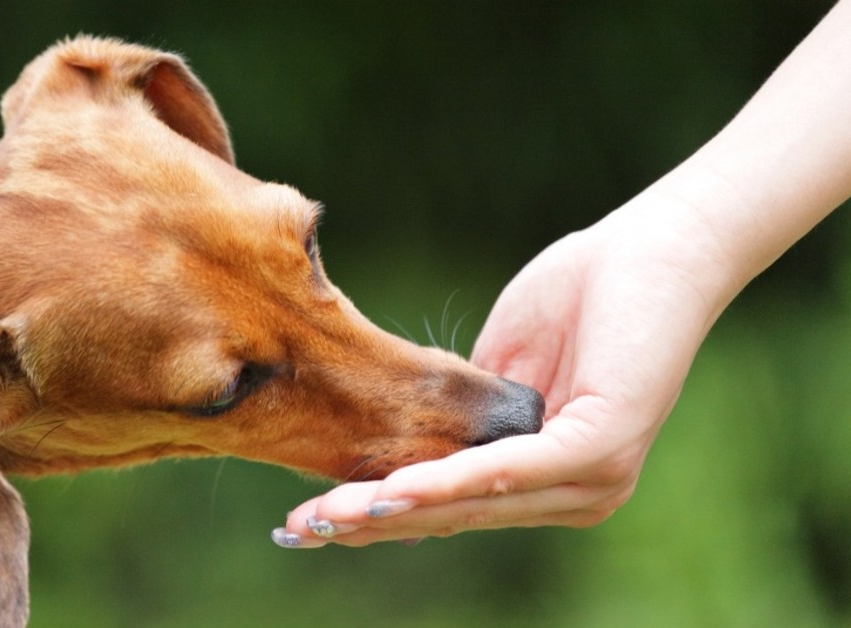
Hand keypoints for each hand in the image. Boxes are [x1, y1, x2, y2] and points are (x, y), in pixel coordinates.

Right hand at [274, 196, 726, 546]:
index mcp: (547, 478)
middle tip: (295, 531)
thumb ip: (460, 415)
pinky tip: (391, 490)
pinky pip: (508, 474)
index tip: (308, 519)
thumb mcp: (498, 366)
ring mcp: (591, 480)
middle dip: (366, 525)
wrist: (654, 249)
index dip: (376, 513)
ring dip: (392, 511)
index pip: (448, 506)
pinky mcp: (600, 449)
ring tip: (326, 517)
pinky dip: (445, 483)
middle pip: (450, 517)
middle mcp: (571, 495)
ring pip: (471, 505)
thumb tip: (404, 449)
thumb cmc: (582, 296)